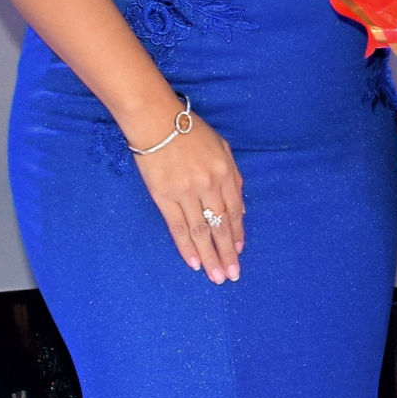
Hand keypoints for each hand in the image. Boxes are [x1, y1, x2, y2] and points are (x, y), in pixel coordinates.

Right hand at [135, 111, 246, 282]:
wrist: (156, 121)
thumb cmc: (190, 131)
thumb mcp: (222, 147)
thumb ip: (233, 177)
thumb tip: (240, 210)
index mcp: (224, 173)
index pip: (234, 212)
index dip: (237, 234)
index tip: (239, 252)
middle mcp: (208, 186)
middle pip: (220, 226)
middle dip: (227, 253)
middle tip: (232, 275)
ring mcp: (185, 193)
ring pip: (201, 232)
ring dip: (209, 256)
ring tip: (216, 276)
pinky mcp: (164, 197)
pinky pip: (177, 227)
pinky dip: (186, 247)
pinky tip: (194, 263)